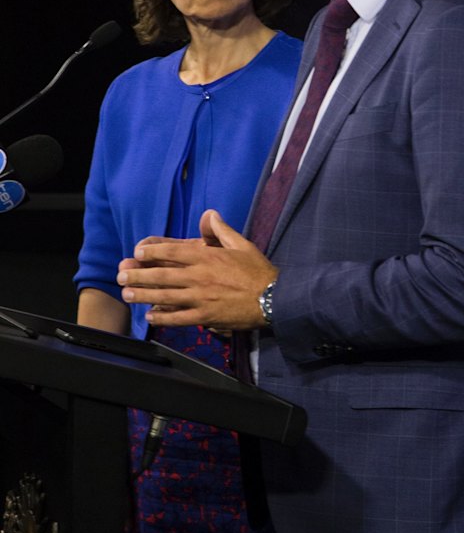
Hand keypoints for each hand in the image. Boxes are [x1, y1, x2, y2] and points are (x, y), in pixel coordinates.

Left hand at [116, 210, 277, 330]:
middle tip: (121, 275)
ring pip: (165, 296)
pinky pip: (179, 318)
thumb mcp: (242, 244)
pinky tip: (150, 317)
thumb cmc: (258, 271)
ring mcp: (200, 298)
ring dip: (143, 295)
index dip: (151, 252)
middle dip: (138, 274)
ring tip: (127, 294)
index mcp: (206, 257)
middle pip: (161, 275)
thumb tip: (210, 214)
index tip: (137, 252)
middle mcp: (199, 276)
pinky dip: (162, 317)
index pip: (171, 252)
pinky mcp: (205, 316)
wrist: (273, 299)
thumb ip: (221, 230)